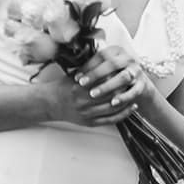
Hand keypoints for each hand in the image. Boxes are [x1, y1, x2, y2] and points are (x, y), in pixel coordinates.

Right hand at [34, 47, 148, 128]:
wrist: (49, 103)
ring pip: (113, 109)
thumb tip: (109, 59)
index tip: (127, 72)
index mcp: (80, 88)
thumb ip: (90, 68)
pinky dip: (123, 114)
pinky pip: (110, 120)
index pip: (105, 82)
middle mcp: (83, 102)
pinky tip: (131, 108)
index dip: (118, 78)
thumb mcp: (75, 74)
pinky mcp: (89, 123)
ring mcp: (87, 114)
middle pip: (111, 95)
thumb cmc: (63, 86)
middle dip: (124, 89)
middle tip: (134, 82)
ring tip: (135, 94)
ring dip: (126, 102)